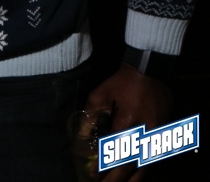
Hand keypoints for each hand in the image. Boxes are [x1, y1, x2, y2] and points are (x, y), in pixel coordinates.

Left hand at [84, 64, 171, 181]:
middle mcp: (145, 132)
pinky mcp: (163, 135)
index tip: (93, 175)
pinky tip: (133, 177)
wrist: (150, 72)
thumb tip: (78, 138)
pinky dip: (142, 169)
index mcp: (127, 121)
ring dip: (132, 178)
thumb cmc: (121, 83)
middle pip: (132, 164)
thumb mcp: (99, 96)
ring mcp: (157, 135)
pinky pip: (153, 158)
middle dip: (117, 178)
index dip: (104, 165)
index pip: (114, 150)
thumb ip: (88, 118)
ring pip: (146, 165)